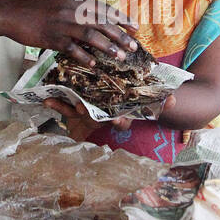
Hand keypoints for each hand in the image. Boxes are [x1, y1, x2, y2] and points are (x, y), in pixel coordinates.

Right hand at [5, 0, 138, 66]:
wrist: (9, 12)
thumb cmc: (32, 6)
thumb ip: (74, 4)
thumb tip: (91, 11)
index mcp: (73, 0)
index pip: (103, 8)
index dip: (120, 18)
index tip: (134, 27)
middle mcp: (70, 10)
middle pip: (101, 23)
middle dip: (120, 35)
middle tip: (134, 46)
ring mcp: (61, 24)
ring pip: (90, 36)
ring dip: (107, 47)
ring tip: (120, 57)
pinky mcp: (51, 38)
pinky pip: (71, 48)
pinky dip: (83, 56)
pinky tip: (93, 64)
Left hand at [42, 94, 174, 140]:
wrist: (123, 101)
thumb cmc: (135, 101)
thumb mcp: (151, 100)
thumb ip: (162, 101)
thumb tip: (173, 99)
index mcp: (118, 115)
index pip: (118, 121)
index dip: (116, 121)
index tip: (114, 119)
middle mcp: (103, 116)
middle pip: (93, 116)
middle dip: (81, 111)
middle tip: (78, 106)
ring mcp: (89, 112)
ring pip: (76, 112)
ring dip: (65, 107)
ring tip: (55, 101)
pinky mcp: (76, 106)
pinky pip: (64, 106)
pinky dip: (56, 103)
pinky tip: (45, 98)